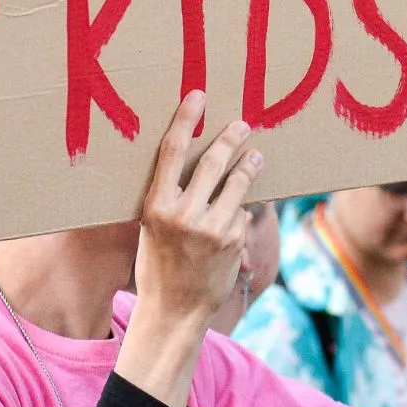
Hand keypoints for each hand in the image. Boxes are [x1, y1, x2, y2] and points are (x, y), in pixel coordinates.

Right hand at [133, 93, 263, 323]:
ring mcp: (211, 228)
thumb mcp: (151, 228)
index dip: (186, 120)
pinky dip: (242, 208)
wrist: (174, 310)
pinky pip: (242, 211)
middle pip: (213, 161)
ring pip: (237, 183)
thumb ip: (169, 197)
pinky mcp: (233, 240)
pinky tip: (240, 210)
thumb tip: (192, 159)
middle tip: (242, 124)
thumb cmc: (158, 264)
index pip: (172, 152)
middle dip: (230, 138)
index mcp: (156, 207)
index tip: (198, 96)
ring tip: (255, 155)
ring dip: (249, 165)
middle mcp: (183, 215)